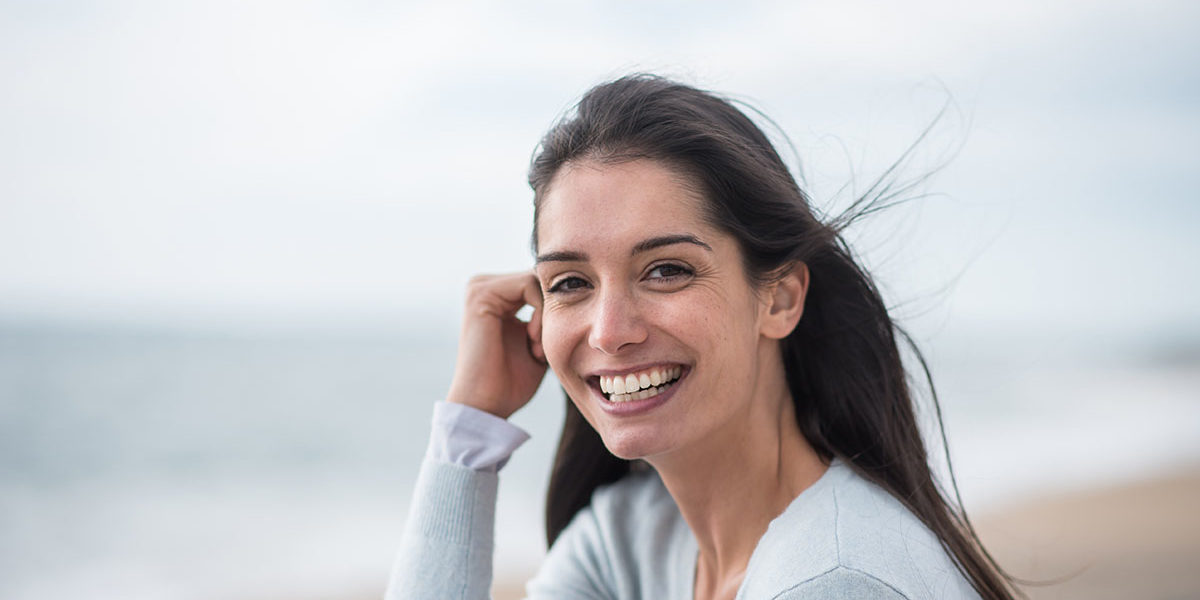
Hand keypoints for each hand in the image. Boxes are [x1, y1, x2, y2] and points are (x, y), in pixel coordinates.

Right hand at [445, 272, 547, 418]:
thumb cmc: (511, 382)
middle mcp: (485, 286)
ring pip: (537, 280)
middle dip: (551, 313)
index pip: (540, 283)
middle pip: (540, 278)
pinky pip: (529, 284)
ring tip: (537, 347)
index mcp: (496, 296)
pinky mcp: (481, 293)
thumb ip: (547, 318)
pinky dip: (540, 313)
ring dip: (546, 315)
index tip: (546, 349)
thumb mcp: (538, 343)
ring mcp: (480, 287)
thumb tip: (576, 297)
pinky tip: (532, 340)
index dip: (555, 311)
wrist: (486, 405)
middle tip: (541, 349)